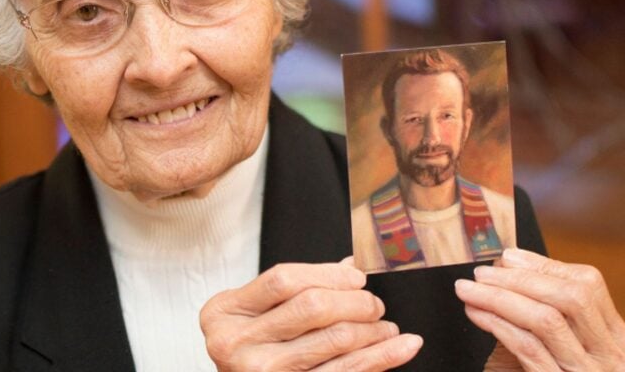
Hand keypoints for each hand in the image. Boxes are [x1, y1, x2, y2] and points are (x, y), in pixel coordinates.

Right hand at [200, 259, 422, 370]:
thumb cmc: (248, 349)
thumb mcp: (254, 314)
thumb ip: (294, 289)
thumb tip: (351, 267)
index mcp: (224, 312)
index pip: (284, 279)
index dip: (328, 274)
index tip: (356, 277)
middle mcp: (236, 343)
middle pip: (311, 306)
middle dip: (355, 301)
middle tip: (375, 304)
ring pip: (333, 340)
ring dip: (372, 330)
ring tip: (387, 326)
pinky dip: (380, 357)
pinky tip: (400, 346)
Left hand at [454, 248, 624, 370]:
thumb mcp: (552, 344)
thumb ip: (540, 307)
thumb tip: (509, 261)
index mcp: (616, 339)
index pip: (589, 284)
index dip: (543, 265)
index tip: (506, 257)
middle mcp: (611, 358)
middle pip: (571, 297)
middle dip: (520, 278)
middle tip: (481, 273)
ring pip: (546, 320)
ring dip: (499, 297)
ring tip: (468, 290)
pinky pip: (527, 347)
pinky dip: (497, 323)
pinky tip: (476, 314)